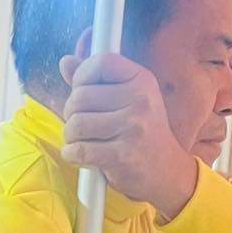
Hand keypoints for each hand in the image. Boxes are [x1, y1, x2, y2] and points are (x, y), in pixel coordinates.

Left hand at [58, 47, 198, 216]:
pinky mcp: (122, 156)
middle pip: (80, 96)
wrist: (166, 171)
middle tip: (84, 123)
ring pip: (76, 124)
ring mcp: (133, 129)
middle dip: (71, 113)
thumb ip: (95, 80)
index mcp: (142, 80)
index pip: (102, 62)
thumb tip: (65, 62)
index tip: (82, 89)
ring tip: (84, 140)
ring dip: (71, 136)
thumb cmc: (141, 131)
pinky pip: (79, 150)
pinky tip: (82, 155)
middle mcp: (140, 101)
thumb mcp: (126, 98)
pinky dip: (72, 154)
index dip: (83, 75)